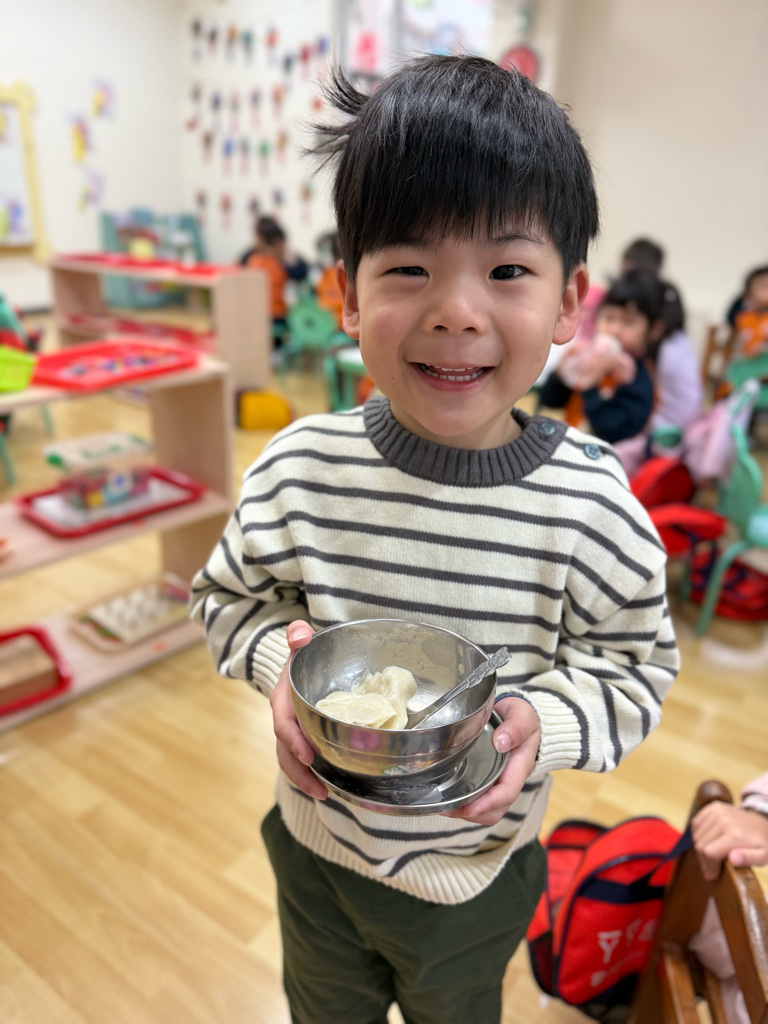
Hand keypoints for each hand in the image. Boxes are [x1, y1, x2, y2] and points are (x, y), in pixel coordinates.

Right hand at [269, 620, 327, 800]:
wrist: (303, 664)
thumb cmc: (305, 655)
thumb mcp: (302, 643)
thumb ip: (299, 635)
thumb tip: (299, 634)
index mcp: (282, 700)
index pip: (283, 724)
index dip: (293, 740)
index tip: (308, 755)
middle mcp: (285, 721)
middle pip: (286, 751)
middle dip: (300, 772)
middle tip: (321, 790)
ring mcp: (294, 733)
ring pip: (293, 761)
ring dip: (306, 780)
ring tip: (326, 795)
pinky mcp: (305, 740)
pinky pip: (305, 761)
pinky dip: (315, 774)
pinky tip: (333, 786)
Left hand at [443, 697, 540, 825]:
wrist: (517, 716)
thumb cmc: (521, 717)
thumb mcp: (522, 716)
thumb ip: (515, 728)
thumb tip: (500, 742)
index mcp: (520, 767)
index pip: (507, 793)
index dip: (488, 804)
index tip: (469, 808)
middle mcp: (509, 779)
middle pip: (495, 809)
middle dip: (472, 813)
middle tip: (447, 809)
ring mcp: (498, 781)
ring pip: (486, 810)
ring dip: (466, 813)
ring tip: (442, 807)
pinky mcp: (487, 780)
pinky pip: (478, 799)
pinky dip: (464, 804)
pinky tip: (447, 797)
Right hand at [691, 801, 767, 880]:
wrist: (764, 824)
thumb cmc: (762, 844)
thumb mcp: (763, 856)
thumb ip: (749, 859)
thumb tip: (733, 859)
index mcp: (735, 834)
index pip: (710, 853)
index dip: (709, 867)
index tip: (712, 876)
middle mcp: (723, 819)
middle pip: (701, 845)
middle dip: (704, 860)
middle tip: (711, 869)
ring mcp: (717, 811)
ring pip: (697, 835)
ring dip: (701, 849)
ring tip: (710, 856)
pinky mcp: (713, 807)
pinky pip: (696, 824)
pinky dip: (698, 835)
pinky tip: (708, 842)